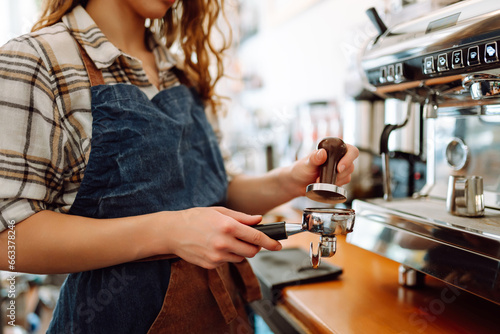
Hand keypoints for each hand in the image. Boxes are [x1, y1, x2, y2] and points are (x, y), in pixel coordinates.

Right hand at [162, 207, 281, 268]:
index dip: (270, 242)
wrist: (172, 232)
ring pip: (240, 258)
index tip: (278, 245)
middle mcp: (223, 242)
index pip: (256, 237)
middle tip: (249, 239)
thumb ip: (241, 217)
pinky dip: (227, 255)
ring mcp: (217, 256)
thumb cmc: (195, 218)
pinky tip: (216, 246)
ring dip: (240, 251)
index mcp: (227, 226)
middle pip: (252, 252)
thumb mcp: (219, 211)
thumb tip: (259, 219)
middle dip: (255, 247)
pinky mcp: (210, 265)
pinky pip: (227, 262)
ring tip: (227, 240)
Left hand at [282, 143, 358, 196]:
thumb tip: (322, 153)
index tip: (339, 168)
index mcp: (333, 149)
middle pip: (351, 165)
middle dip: (339, 174)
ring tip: (321, 181)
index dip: (349, 159)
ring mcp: (340, 169)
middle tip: (325, 177)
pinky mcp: (339, 179)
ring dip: (336, 181)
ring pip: (348, 176)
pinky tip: (326, 185)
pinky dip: (335, 186)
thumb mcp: (306, 163)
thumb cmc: (300, 169)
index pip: (351, 150)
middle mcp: (339, 158)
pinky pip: (344, 183)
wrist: (297, 183)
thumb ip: (314, 158)